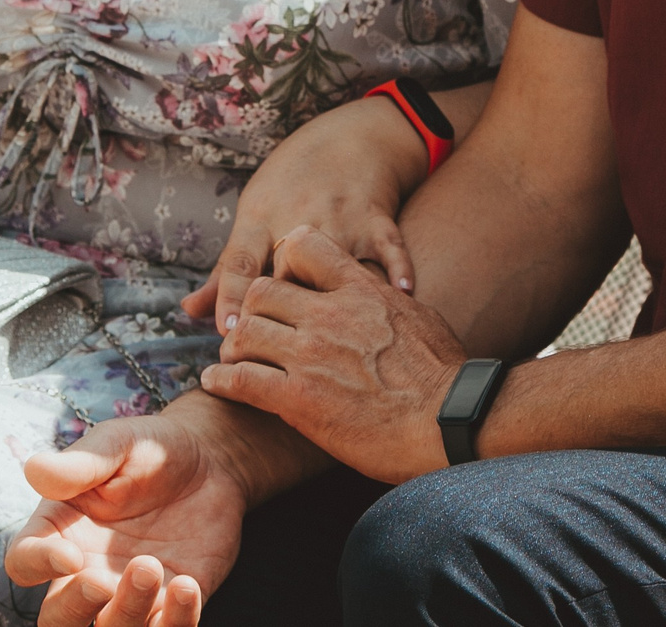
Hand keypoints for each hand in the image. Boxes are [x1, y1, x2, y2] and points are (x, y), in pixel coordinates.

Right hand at [5, 409, 252, 626]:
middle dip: (73, 610)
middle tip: (100, 583)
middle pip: (57, 619)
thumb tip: (34, 469)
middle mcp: (87, 572)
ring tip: (149, 566)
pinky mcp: (171, 605)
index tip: (70, 556)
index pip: (25, 562)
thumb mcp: (116, 444)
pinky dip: (176, 621)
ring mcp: (128, 595)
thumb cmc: (148, 450)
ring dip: (127, 613)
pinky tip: (186, 585)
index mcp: (60, 532)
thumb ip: (80, 464)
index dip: (39, 564)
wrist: (209, 461)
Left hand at [183, 94, 427, 337]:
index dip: (231, 297)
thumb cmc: (290, 185)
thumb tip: (190, 310)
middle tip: (275, 355)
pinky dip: (398, 266)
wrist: (350, 138)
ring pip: (334, 264)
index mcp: (260, 218)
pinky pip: (389, 245)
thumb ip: (226, 269)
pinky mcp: (377, 217)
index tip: (229, 333)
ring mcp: (340, 216)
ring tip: (336, 348)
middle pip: (283, 269)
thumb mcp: (254, 215)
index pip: (240, 262)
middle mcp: (297, 216)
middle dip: (278, 309)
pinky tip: (403, 292)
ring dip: (335, 300)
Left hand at [201, 228, 468, 482]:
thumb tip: (387, 293)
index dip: (285, 263)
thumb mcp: (418, 316)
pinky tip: (216, 382)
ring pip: (245, 332)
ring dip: (235, 345)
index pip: (302, 245)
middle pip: (262, 290)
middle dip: (252, 309)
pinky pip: (241, 379)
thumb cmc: (444, 373)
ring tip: (233, 356)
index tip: (285, 284)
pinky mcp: (298, 398)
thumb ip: (387, 299)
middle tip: (252, 327)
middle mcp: (329, 314)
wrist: (449, 420)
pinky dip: (222, 380)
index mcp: (360, 288)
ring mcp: (310, 355)